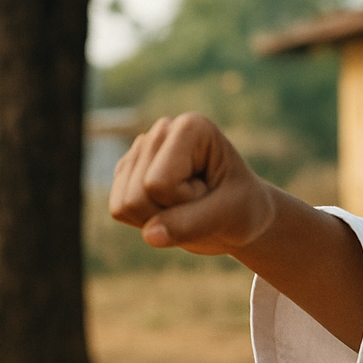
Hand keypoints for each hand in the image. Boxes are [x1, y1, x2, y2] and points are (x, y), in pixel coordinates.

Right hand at [109, 113, 275, 255]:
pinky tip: (173, 207)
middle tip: (203, 202)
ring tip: (190, 205)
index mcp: (191, 127)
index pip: (159, 184)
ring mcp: (141, 150)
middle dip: (173, 213)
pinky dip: (147, 221)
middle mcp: (162, 131)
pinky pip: (119, 210)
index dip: (187, 201)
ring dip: (160, 219)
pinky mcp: (128, 171)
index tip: (214, 192)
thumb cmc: (243, 210)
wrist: (240, 217)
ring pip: (124, 205)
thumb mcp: (229, 217)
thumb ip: (190, 224)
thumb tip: (148, 236)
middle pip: (137, 196)